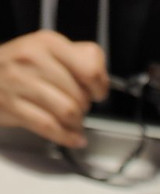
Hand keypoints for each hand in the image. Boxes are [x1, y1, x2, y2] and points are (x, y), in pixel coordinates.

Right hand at [0, 30, 108, 147]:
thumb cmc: (22, 68)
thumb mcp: (50, 52)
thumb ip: (79, 61)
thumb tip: (101, 83)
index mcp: (50, 43)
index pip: (91, 68)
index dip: (100, 87)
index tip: (97, 93)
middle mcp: (34, 58)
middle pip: (80, 96)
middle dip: (84, 108)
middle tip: (78, 108)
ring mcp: (21, 82)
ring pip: (68, 112)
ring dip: (76, 123)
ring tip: (72, 121)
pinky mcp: (12, 105)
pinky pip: (50, 127)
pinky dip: (67, 137)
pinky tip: (73, 138)